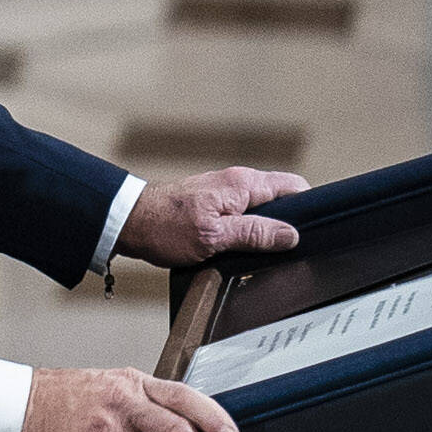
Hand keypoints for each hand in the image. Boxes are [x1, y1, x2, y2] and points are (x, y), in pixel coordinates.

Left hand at [118, 165, 307, 271]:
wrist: (125, 222)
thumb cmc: (163, 227)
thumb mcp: (215, 236)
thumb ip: (256, 233)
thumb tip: (291, 236)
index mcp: (244, 184)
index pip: (295, 187)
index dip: (307, 209)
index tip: (307, 232)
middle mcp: (237, 182)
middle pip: (279, 198)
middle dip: (284, 222)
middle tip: (280, 247)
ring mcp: (223, 191)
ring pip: (259, 207)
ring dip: (261, 227)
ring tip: (257, 250)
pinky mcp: (210, 202)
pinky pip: (240, 213)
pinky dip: (243, 228)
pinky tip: (236, 245)